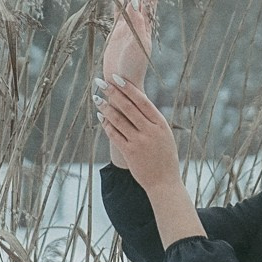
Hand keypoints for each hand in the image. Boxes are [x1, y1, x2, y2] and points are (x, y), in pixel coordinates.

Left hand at [100, 77, 182, 193]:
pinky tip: (100, 117)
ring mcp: (139, 142)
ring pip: (118, 120)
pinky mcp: (130, 153)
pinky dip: (106, 125)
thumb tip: (138, 104)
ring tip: (96, 98)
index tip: (117, 78)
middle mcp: (150, 131)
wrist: (164, 183)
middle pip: (128, 107)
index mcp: (161, 124)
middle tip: (102, 82)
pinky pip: (114, 135)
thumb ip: (153, 121)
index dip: (128, 88)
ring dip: (106, 107)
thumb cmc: (165, 158)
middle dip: (113, 93)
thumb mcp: (165, 136)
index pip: (142, 101)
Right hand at [102, 0, 155, 89]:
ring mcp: (128, 30)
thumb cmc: (131, 70)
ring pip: (130, 3)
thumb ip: (136, 23)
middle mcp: (139, 26)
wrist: (122, 87)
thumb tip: (137, 0)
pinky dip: (119, 4)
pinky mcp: (117, 36)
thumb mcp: (135, 45)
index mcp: (145, 27)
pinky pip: (118, 15)